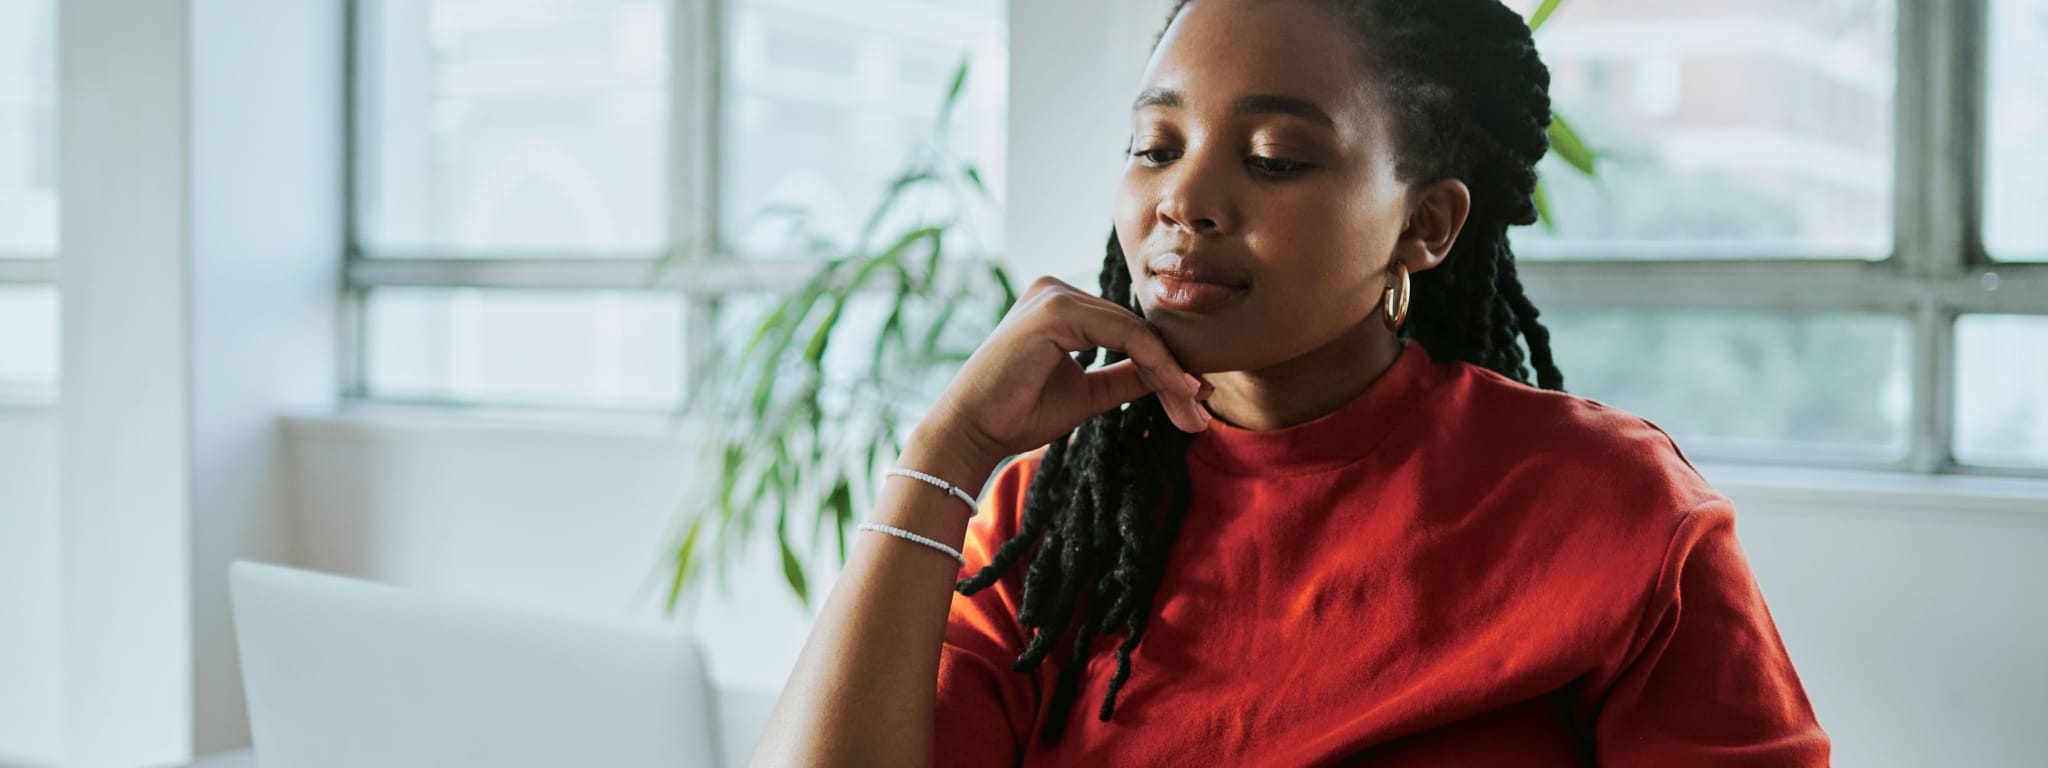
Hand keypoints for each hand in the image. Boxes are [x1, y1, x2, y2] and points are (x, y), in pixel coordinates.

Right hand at [911, 275, 1213, 472]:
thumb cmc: (1018, 413)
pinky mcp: (1056, 308)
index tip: (1196, 401)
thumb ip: (1126, 377)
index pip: (1129, 329)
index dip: (1166, 365)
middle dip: (1173, 373)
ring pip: (1136, 331)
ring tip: (1193, 411)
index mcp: (1061, 304)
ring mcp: (1056, 294)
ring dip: (1170, 374)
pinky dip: (1155, 364)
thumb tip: (1175, 377)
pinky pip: (1124, 334)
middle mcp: (1058, 289)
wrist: (972, 432)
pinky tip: (1176, 391)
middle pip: (1137, 327)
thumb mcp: (1088, 393)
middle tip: (1201, 414)